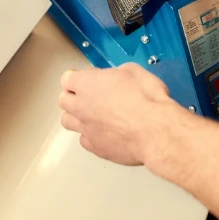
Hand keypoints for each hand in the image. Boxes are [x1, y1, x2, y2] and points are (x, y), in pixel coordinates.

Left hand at [59, 63, 178, 165]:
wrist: (155, 131)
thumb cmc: (146, 98)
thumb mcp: (134, 71)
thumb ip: (117, 74)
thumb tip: (116, 78)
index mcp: (87, 84)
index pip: (67, 79)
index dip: (77, 77)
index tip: (88, 78)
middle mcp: (81, 106)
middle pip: (63, 100)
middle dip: (73, 96)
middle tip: (88, 95)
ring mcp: (86, 129)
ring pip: (68, 121)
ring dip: (76, 116)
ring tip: (91, 115)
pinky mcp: (95, 148)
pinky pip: (84, 139)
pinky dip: (90, 135)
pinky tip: (103, 132)